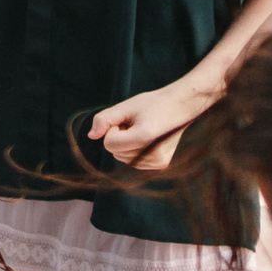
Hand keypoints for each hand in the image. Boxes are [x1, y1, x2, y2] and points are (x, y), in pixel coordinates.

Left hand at [88, 79, 210, 169]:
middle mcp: (154, 155)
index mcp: (145, 138)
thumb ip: (104, 119)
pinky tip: (148, 138)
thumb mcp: (125, 107)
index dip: (112, 129)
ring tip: (143, 130)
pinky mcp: (161, 165)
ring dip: (126, 144)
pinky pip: (132, 161)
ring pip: (122, 158)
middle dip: (119, 136)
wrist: (180, 107)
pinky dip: (133, 150)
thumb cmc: (151, 104)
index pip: (109, 144)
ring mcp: (159, 163)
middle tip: (137, 124)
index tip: (126, 120)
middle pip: (115, 152)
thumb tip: (91, 136)